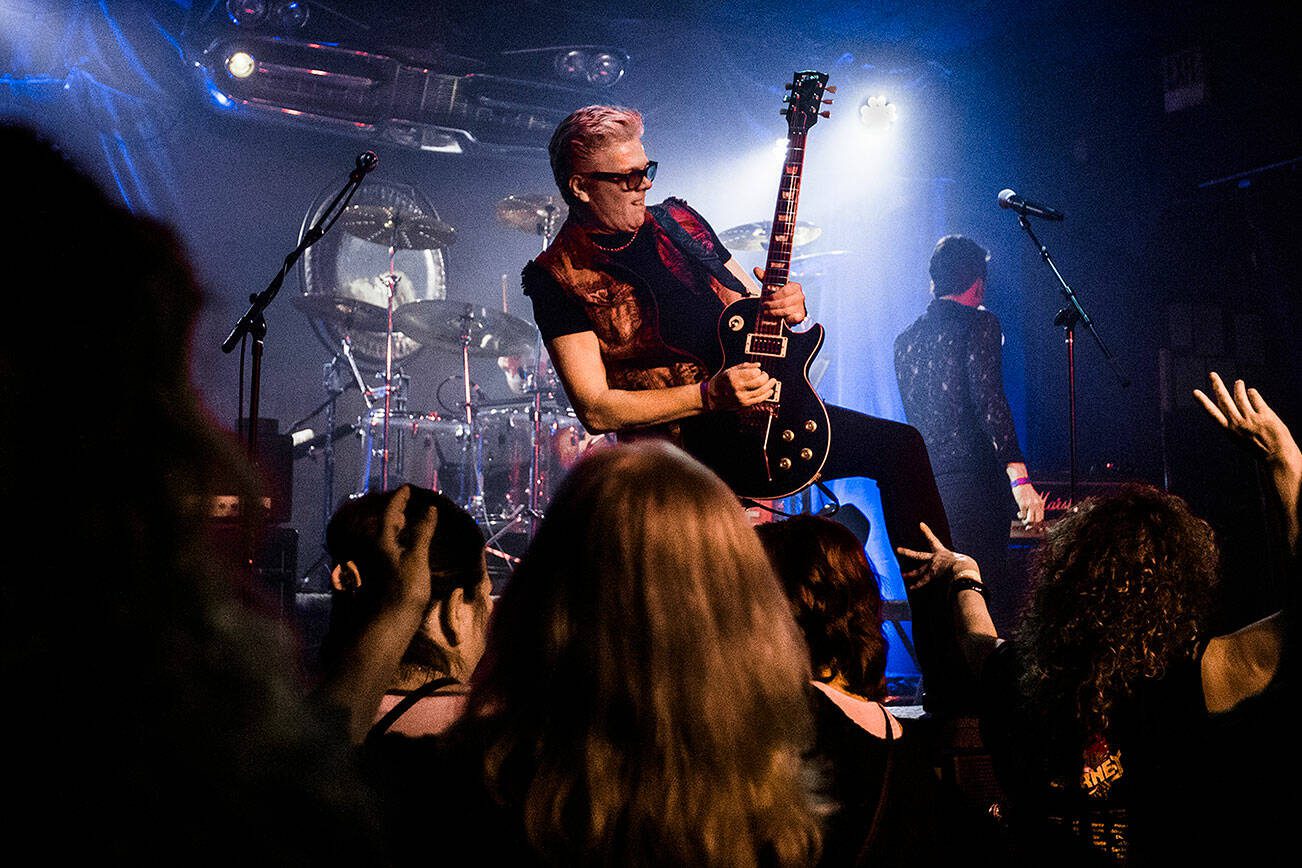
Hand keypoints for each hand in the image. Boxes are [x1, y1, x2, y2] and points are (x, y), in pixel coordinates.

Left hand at [377, 485, 437, 610]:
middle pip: (381, 523)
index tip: (407, 488)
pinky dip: (390, 543)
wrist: (385, 624)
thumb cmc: (404, 590)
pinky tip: (398, 549)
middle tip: (406, 505)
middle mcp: (370, 548)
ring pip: (379, 538)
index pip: (390, 510)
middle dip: (393, 512)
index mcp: (381, 539)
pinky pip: (379, 551)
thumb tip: (429, 508)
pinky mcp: (370, 576)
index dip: (400, 498)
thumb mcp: (417, 558)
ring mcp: (368, 562)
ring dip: (391, 529)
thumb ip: (422, 532)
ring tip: (404, 524)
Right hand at [706, 362, 775, 409]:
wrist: (713, 397)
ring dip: (770, 385)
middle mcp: (737, 388)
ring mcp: (741, 397)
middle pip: (759, 382)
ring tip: (773, 381)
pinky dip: (767, 395)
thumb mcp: (730, 370)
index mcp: (733, 377)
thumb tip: (759, 365)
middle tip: (767, 375)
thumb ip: (745, 366)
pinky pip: (759, 399)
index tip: (759, 371)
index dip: (759, 371)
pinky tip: (770, 390)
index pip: (754, 373)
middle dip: (766, 377)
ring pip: (761, 391)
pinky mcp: (744, 404)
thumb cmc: (723, 381)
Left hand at [753, 267, 806, 324]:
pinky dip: (784, 318)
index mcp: (795, 286)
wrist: (793, 307)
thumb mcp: (774, 286)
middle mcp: (799, 296)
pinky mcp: (799, 315)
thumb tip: (756, 269)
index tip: (767, 297)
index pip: (785, 290)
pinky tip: (777, 318)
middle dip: (772, 304)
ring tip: (766, 312)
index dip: (775, 295)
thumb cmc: (782, 295)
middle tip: (763, 305)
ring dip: (774, 312)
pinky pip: (791, 318)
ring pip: (785, 310)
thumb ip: (766, 278)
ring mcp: (800, 306)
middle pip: (784, 302)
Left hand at [895, 521, 978, 590]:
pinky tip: (911, 588)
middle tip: (898, 550)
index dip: (926, 532)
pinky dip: (917, 585)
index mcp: (942, 552)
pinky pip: (923, 581)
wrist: (962, 568)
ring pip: (918, 570)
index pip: (932, 539)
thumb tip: (967, 570)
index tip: (920, 525)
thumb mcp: (961, 560)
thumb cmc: (966, 564)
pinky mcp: (932, 576)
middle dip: (907, 553)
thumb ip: (958, 563)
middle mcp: (934, 559)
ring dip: (910, 573)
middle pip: (918, 555)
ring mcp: (932, 567)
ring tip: (903, 575)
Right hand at [1013, 482, 1045, 526]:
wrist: (1021, 482)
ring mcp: (1030, 505)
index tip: (1038, 530)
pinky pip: (1022, 515)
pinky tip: (1019, 513)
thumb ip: (1035, 507)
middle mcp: (1037, 505)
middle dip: (1032, 526)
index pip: (1042, 518)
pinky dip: (1020, 516)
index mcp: (1041, 504)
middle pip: (1037, 521)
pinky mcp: (1022, 504)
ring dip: (1025, 522)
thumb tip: (1033, 519)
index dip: (1040, 526)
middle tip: (1028, 527)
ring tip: (1023, 518)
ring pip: (1030, 520)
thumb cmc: (1026, 491)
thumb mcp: (1034, 499)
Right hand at [1194, 372, 1300, 467]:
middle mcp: (1237, 423)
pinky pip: (1256, 399)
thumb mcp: (1242, 438)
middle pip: (1224, 400)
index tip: (1195, 392)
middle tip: (1212, 374)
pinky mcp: (1265, 415)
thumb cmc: (1259, 448)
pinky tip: (1251, 392)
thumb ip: (1239, 420)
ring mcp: (1251, 418)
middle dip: (1217, 385)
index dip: (1203, 401)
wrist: (1276, 456)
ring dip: (1238, 387)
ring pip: (1241, 396)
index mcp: (1229, 431)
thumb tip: (1241, 397)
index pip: (1212, 413)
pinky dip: (1252, 393)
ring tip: (1238, 383)